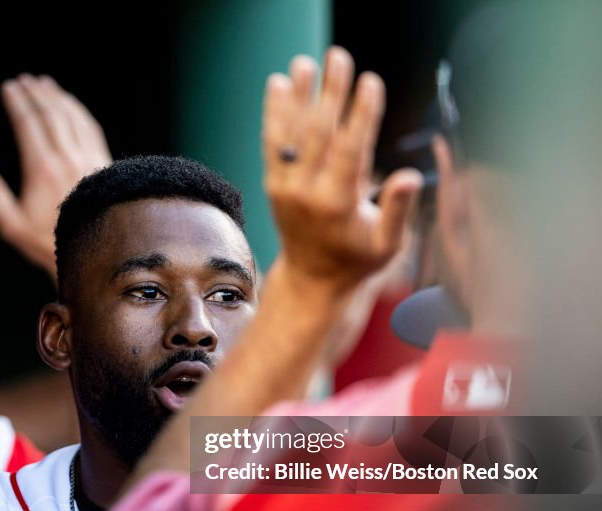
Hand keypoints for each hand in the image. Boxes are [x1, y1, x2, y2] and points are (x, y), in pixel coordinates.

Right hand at [0, 74, 110, 279]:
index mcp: (42, 169)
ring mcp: (88, 158)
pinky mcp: (103, 162)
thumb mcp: (14, 226)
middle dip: (35, 93)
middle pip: (50, 114)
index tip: (8, 88)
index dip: (17, 103)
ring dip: (56, 97)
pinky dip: (77, 110)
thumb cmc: (50, 242)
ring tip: (44, 84)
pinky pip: (89, 127)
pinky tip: (70, 105)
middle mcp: (67, 158)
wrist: (96, 253)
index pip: (28, 124)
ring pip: (71, 116)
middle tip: (23, 80)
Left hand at [263, 47, 421, 295]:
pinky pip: (272, 144)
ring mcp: (285, 188)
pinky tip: (280, 85)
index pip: (350, 150)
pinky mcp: (273, 184)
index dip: (361, 114)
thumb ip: (397, 210)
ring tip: (304, 62)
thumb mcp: (386, 244)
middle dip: (330, 92)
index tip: (369, 81)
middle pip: (319, 133)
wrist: (311, 280)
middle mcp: (306, 193)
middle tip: (339, 56)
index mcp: (337, 204)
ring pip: (290, 134)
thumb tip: (410, 176)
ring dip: (297, 96)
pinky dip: (275, 114)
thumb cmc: (356, 261)